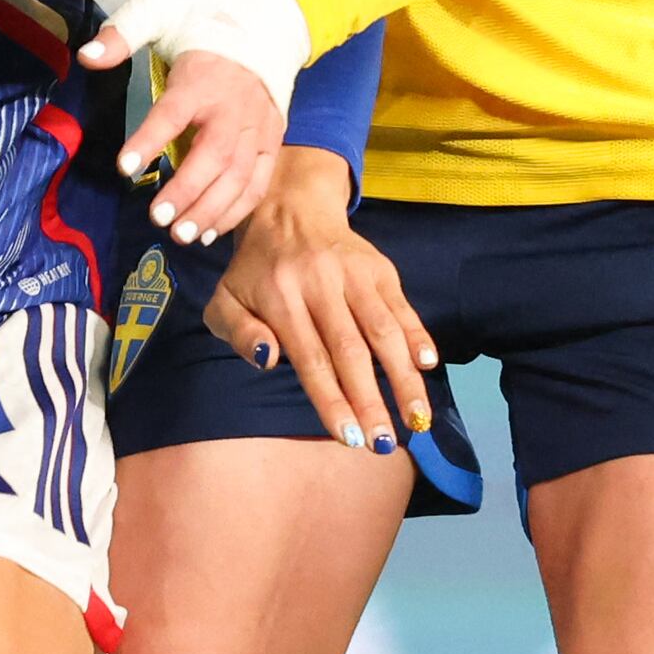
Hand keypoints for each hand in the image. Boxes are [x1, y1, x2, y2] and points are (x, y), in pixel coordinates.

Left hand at [86, 0, 310, 243]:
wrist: (269, 19)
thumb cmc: (204, 19)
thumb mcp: (159, 9)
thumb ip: (122, 33)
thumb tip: (86, 57)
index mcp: (203, 76)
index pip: (174, 112)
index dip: (149, 140)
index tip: (123, 167)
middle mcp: (235, 107)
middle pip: (214, 155)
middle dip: (187, 189)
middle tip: (157, 218)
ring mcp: (259, 127)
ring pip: (240, 176)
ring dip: (211, 209)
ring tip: (180, 235)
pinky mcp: (273, 141)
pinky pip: (259, 182)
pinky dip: (237, 211)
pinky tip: (209, 232)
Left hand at [203, 152, 432, 452]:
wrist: (288, 209)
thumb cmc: (253, 271)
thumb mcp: (224, 298)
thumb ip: (235, 331)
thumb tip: (266, 358)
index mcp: (279, 297)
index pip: (311, 359)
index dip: (332, 400)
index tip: (350, 438)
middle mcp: (319, 284)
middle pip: (351, 351)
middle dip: (370, 401)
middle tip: (385, 444)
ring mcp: (354, 274)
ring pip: (384, 331)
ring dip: (404, 377)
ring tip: (418, 418)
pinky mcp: (380, 267)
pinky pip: (402, 306)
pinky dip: (418, 336)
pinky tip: (429, 365)